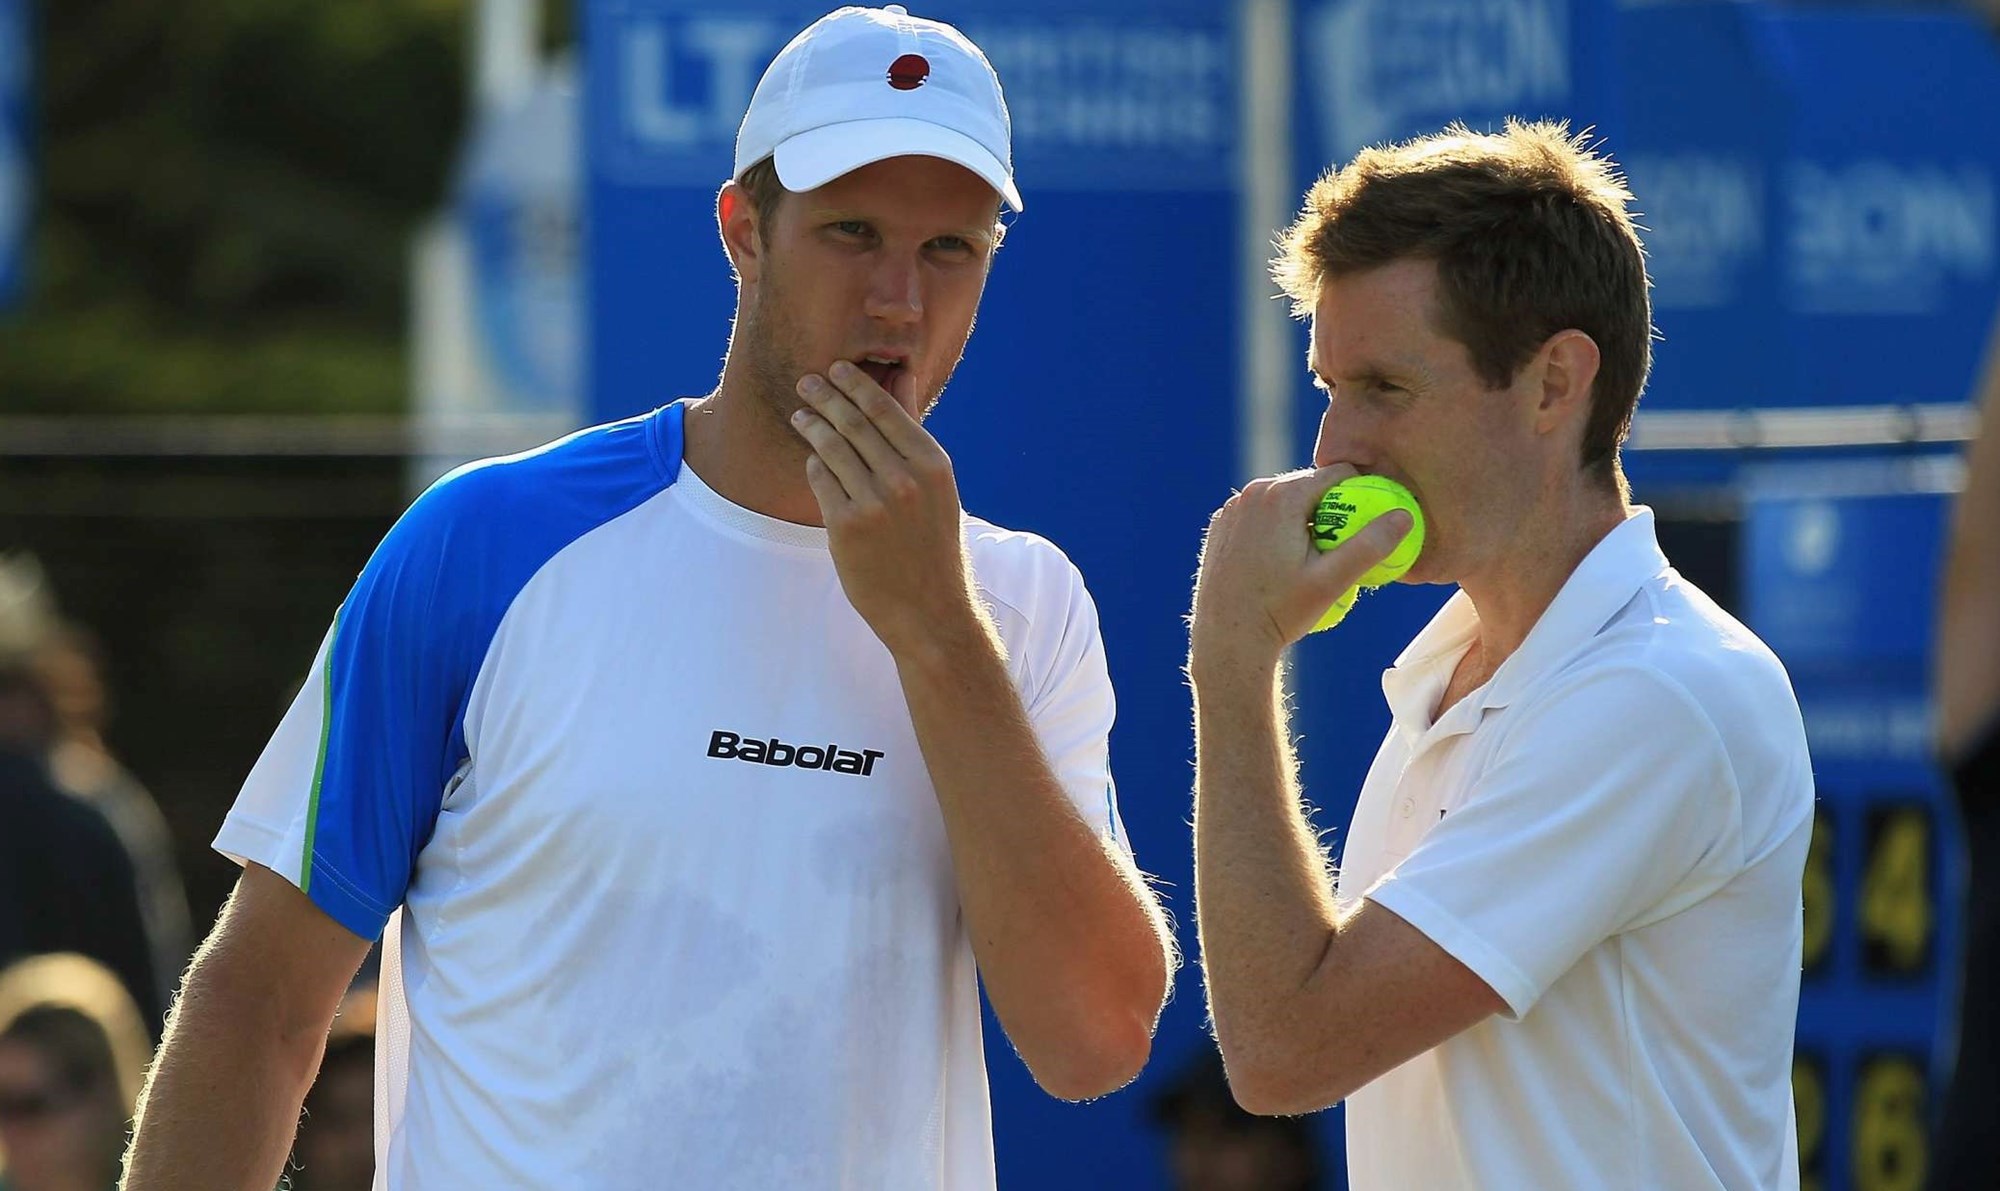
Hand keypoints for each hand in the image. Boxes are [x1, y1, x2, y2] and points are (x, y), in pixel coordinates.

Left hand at [791, 362, 978, 655]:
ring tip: (800, 415)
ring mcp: (874, 502)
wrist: (930, 610)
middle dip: (825, 397)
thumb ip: (914, 434)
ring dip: (812, 426)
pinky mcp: (846, 526)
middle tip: (806, 381)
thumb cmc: (933, 545)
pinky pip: (820, 481)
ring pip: (831, 448)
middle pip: (854, 423)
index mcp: (932, 465)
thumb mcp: (937, 488)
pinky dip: (814, 466)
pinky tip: (811, 459)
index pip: (886, 410)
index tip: (837, 369)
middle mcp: (905, 479)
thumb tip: (902, 380)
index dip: (856, 385)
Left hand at [1189, 464, 1411, 678]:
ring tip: (1310, 559)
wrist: (1227, 638)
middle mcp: (1253, 492)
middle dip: (1330, 508)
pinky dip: (1276, 530)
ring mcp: (1233, 507)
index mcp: (1282, 495)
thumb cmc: (1281, 612)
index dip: (1360, 494)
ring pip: (1284, 500)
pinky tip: (1280, 563)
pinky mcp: (1222, 525)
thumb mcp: (1333, 581)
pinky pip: (1260, 516)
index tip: (1367, 523)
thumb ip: (1370, 545)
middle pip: (1309, 486)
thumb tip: (1404, 515)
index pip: (1337, 475)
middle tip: (1339, 548)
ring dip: (1302, 519)